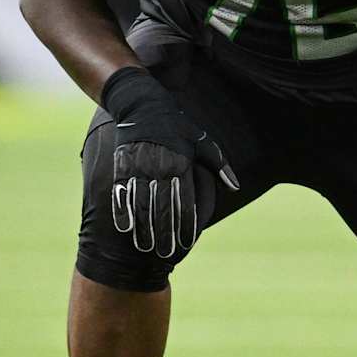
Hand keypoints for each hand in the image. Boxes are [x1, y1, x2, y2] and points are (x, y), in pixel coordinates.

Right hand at [101, 66, 239, 257]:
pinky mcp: (121, 165)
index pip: (185, 201)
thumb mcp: (202, 140)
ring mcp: (138, 166)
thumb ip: (219, 165)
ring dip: (143, 228)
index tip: (187, 243)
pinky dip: (122, 210)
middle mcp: (159, 167)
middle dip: (164, 233)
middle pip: (161, 207)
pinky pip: (121, 192)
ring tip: (146, 247)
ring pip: (140, 203)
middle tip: (166, 254)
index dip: (186, 224)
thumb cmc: (176, 124)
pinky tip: (125, 227)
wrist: (141, 102)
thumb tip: (235, 187)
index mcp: (180, 163)